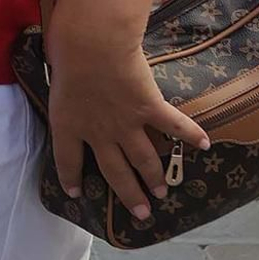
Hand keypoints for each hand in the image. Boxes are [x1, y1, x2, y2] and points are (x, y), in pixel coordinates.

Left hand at [45, 7, 208, 224]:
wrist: (92, 45)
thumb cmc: (67, 52)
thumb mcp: (54, 75)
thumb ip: (62, 84)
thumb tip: (57, 65)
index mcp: (68, 125)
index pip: (67, 160)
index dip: (71, 178)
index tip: (76, 193)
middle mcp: (99, 133)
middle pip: (113, 172)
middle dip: (128, 194)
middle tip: (141, 213)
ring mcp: (126, 124)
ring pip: (143, 159)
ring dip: (154, 177)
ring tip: (162, 192)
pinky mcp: (149, 108)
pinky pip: (173, 126)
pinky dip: (190, 135)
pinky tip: (204, 145)